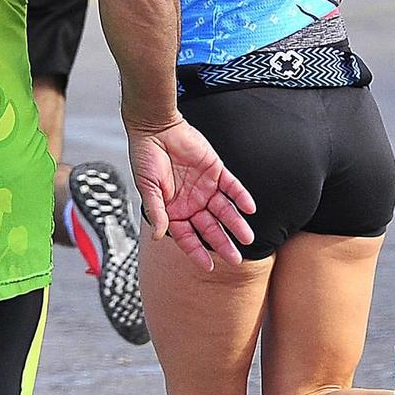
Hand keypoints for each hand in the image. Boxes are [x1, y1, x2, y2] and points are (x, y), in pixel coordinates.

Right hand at [125, 118, 255, 271]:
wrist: (156, 128)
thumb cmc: (146, 157)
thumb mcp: (147, 187)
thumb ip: (157, 211)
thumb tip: (159, 236)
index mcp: (174, 211)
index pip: (188, 237)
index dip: (198, 252)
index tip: (209, 266)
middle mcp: (192, 203)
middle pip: (210, 228)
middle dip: (222, 243)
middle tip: (236, 259)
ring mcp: (205, 188)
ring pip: (224, 211)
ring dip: (236, 224)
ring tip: (247, 238)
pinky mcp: (216, 170)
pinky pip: (232, 187)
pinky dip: (241, 197)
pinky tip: (249, 208)